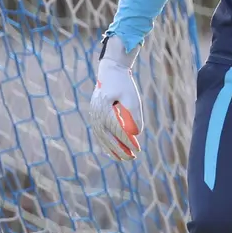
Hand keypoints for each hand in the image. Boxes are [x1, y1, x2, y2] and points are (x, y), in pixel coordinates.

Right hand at [88, 35, 143, 160]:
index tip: (138, 149)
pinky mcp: (95, 117)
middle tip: (133, 158)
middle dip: (120, 150)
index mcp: (104, 109)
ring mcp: (93, 116)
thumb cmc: (123, 84)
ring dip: (112, 150)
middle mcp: (96, 115)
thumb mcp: (132, 97)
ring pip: (102, 138)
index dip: (128, 141)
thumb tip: (137, 133)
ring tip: (124, 159)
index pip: (117, 130)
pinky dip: (106, 144)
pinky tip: (114, 153)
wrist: (110, 72)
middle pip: (108, 138)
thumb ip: (134, 115)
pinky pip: (99, 134)